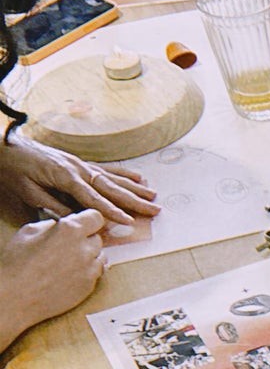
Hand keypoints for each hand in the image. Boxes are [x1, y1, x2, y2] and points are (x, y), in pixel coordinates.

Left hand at [0, 133, 157, 225]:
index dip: (111, 211)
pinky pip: (106, 169)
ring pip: (113, 177)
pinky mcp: (79, 162)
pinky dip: (123, 173)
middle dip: (134, 200)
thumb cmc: (14, 169)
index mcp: (65, 176)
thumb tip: (77, 221)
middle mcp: (77, 168)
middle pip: (110, 187)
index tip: (129, 222)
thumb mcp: (29, 193)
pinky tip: (137, 177)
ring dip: (134, 187)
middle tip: (155, 210)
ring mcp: (80, 164)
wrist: (6, 145)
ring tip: (153, 195)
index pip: (93, 198)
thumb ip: (54, 206)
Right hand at [0, 210, 105, 349]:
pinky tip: (69, 273)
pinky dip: (87, 272)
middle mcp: (84, 249)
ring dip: (89, 256)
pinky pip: (95, 274)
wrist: (14, 296)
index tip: (83, 224)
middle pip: (97, 239)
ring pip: (100, 257)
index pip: (96, 218)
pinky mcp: (88, 287)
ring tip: (68, 260)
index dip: (88, 220)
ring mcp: (88, 270)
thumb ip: (50, 225)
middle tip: (68, 245)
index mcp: (69, 230)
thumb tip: (59, 225)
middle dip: (85, 239)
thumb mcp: (28, 232)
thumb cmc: (16, 264)